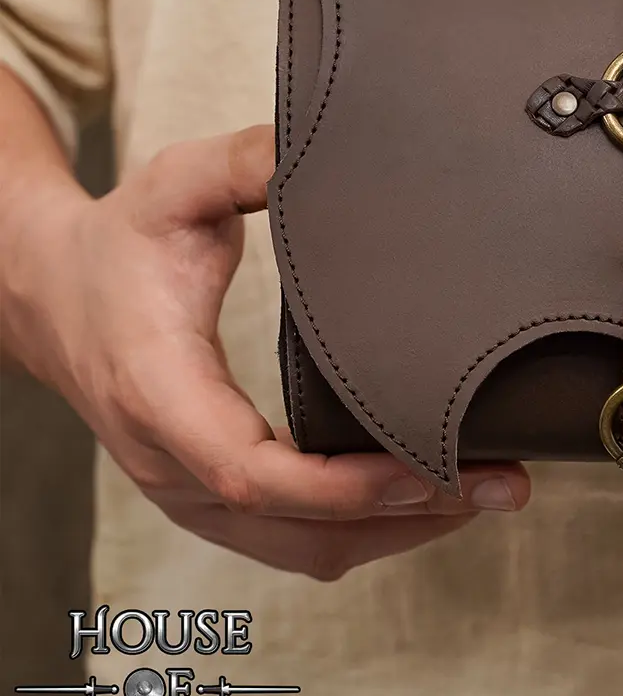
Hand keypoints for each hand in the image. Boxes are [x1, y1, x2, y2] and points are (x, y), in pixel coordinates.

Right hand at [5, 125, 528, 581]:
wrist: (48, 292)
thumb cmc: (115, 244)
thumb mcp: (174, 184)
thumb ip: (246, 161)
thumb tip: (319, 145)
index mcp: (161, 392)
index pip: (253, 471)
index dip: (346, 485)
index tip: (432, 468)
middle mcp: (171, 460)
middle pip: (298, 530)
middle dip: (407, 516)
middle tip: (501, 485)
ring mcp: (187, 490)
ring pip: (302, 550)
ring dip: (396, 533)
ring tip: (482, 495)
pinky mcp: (207, 495)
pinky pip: (291, 541)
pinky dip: (363, 531)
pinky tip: (423, 502)